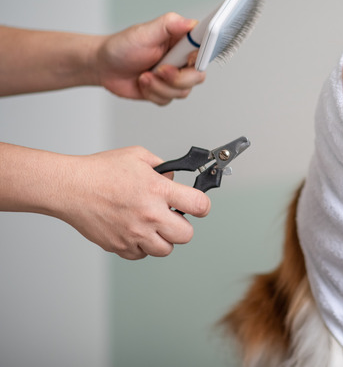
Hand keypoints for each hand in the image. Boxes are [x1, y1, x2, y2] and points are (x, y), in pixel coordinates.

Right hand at [53, 146, 210, 258]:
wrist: (69, 188)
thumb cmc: (100, 171)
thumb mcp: (138, 156)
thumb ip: (163, 168)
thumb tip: (175, 180)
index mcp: (158, 190)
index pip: (199, 205)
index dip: (203, 206)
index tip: (199, 206)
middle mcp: (149, 214)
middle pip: (187, 235)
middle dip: (183, 227)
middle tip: (172, 217)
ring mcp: (134, 233)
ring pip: (165, 249)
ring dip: (163, 239)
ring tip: (152, 225)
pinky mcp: (120, 246)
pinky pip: (141, 255)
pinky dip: (141, 246)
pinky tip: (134, 231)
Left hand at [93, 12, 205, 104]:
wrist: (104, 66)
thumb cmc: (122, 46)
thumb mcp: (145, 31)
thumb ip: (170, 24)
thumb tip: (190, 22)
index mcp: (182, 42)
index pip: (205, 49)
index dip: (200, 57)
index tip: (188, 60)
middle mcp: (182, 60)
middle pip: (198, 76)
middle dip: (176, 78)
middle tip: (159, 70)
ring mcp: (175, 77)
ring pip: (183, 91)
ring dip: (159, 86)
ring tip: (144, 76)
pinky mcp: (166, 91)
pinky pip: (169, 100)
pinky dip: (153, 93)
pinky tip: (143, 83)